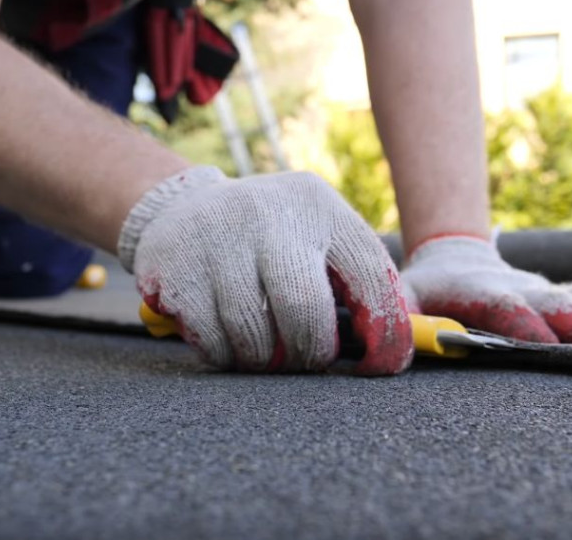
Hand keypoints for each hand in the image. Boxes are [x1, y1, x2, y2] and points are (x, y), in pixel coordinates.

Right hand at [118, 167, 412, 373]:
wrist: (188, 206)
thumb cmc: (273, 238)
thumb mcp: (318, 236)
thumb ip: (356, 281)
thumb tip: (396, 348)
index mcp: (320, 208)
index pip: (371, 277)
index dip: (385, 334)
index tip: (381, 366)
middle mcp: (271, 215)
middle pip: (305, 313)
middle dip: (311, 353)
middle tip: (306, 358)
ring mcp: (219, 238)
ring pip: (254, 336)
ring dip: (264, 359)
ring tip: (263, 347)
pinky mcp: (176, 266)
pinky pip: (212, 342)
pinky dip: (226, 356)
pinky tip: (227, 337)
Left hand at [400, 235, 571, 345]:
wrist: (453, 255)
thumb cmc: (427, 286)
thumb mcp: (404, 295)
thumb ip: (395, 314)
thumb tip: (386, 340)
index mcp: (479, 292)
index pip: (502, 308)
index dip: (522, 324)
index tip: (544, 343)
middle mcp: (516, 289)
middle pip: (550, 306)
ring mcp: (539, 290)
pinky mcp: (556, 292)